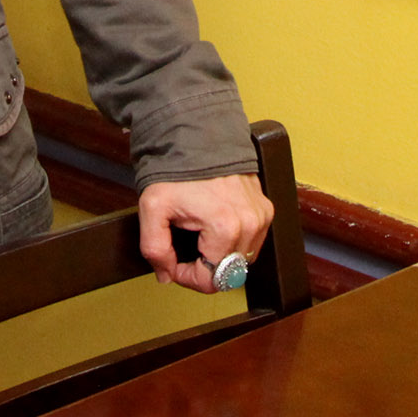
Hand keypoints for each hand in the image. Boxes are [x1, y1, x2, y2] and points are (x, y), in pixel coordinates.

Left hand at [137, 174, 273, 294]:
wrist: (197, 135)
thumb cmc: (177, 168)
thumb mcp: (152, 209)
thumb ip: (154, 249)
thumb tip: (166, 274)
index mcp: (225, 227)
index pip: (211, 281)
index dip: (187, 278)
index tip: (174, 262)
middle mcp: (250, 223)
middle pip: (228, 274)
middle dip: (203, 267)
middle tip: (184, 249)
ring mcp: (261, 215)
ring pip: (241, 260)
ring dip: (220, 255)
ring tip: (199, 235)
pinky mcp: (265, 208)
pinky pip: (252, 241)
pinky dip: (233, 241)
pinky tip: (215, 226)